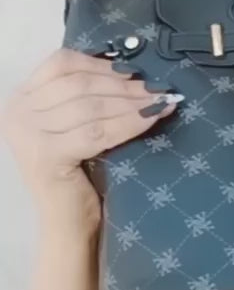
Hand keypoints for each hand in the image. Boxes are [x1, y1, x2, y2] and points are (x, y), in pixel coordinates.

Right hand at [0, 47, 180, 234]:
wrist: (66, 226)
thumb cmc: (76, 178)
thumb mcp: (72, 129)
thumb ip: (84, 99)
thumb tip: (130, 72)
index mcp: (21, 99)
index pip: (60, 64)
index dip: (100, 63)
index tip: (133, 70)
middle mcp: (17, 112)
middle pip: (78, 83)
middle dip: (123, 84)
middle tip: (157, 87)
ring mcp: (28, 133)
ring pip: (90, 106)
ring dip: (131, 101)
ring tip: (159, 102)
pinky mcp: (47, 154)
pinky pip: (97, 131)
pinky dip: (128, 123)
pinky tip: (152, 119)